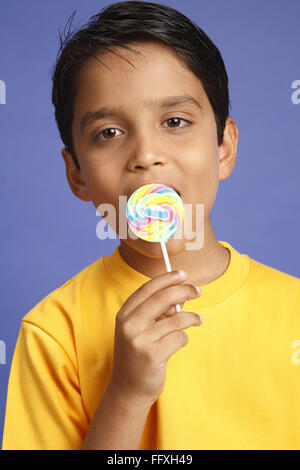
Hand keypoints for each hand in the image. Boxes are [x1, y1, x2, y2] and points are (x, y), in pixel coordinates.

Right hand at [108, 270, 202, 406]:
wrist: (128, 388)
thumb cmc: (138, 354)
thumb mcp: (141, 329)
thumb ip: (158, 311)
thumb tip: (181, 293)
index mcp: (124, 314)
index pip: (148, 288)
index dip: (167, 279)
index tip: (183, 275)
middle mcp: (129, 324)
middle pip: (163, 298)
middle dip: (184, 290)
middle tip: (198, 290)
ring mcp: (139, 340)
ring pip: (176, 318)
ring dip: (191, 318)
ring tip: (197, 320)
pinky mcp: (152, 355)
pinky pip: (179, 337)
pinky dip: (184, 338)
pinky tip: (179, 343)